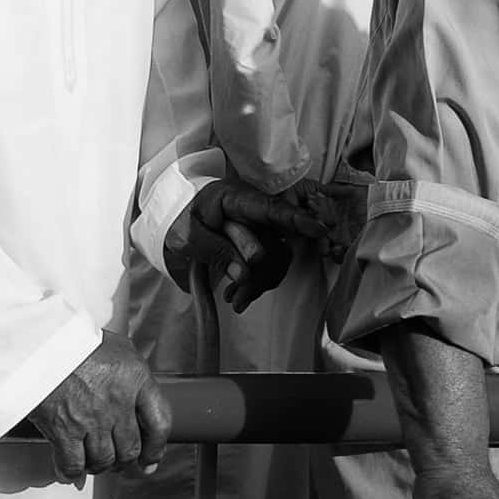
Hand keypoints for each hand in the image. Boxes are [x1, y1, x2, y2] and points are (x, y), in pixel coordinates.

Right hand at [25, 331, 170, 482]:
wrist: (37, 341)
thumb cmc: (75, 340)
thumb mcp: (118, 347)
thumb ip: (133, 374)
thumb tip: (141, 399)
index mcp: (136, 378)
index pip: (160, 423)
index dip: (156, 449)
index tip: (150, 460)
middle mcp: (118, 401)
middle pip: (131, 449)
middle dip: (124, 461)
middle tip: (116, 461)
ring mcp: (92, 417)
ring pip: (104, 460)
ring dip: (99, 466)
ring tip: (92, 461)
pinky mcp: (64, 429)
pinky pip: (73, 464)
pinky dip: (71, 472)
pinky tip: (70, 469)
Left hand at [188, 177, 335, 311]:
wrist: (179, 216)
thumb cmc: (183, 216)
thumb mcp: (190, 233)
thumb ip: (216, 250)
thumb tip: (244, 273)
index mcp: (238, 199)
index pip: (272, 209)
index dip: (297, 220)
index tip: (319, 229)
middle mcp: (257, 212)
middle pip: (275, 243)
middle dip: (261, 274)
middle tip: (236, 298)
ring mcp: (263, 227)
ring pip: (276, 259)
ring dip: (258, 283)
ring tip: (234, 299)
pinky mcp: (264, 242)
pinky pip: (272, 266)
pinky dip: (258, 284)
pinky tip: (239, 294)